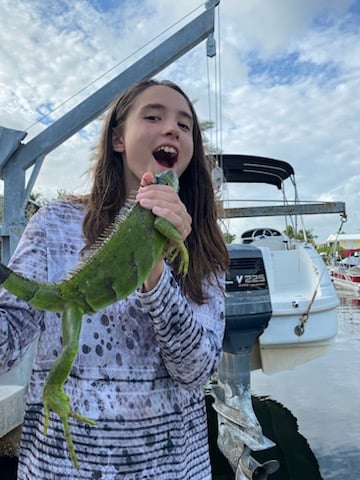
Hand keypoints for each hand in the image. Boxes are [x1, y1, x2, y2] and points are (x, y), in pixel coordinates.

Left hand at [136, 173, 191, 289]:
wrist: (148, 256)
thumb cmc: (147, 232)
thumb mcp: (145, 211)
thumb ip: (147, 192)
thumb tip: (147, 174)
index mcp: (176, 206)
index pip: (170, 191)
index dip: (156, 188)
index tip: (140, 190)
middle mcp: (184, 214)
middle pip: (173, 197)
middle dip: (154, 195)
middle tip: (139, 197)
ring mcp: (185, 224)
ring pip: (175, 207)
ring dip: (158, 202)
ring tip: (143, 203)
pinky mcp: (183, 234)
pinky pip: (177, 220)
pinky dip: (166, 214)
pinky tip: (155, 211)